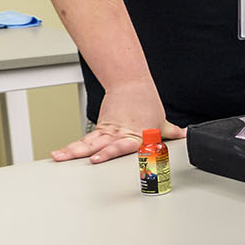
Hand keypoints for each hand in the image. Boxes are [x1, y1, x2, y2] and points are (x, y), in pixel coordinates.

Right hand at [52, 83, 183, 163]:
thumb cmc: (146, 103)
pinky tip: (59, 154)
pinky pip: (84, 140)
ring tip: (60, 157)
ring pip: (90, 143)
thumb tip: (185, 135)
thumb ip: (172, 132)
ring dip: (74, 151)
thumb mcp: (161, 121)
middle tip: (90, 160)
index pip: (131, 147)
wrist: (131, 83)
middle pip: (108, 145)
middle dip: (100, 153)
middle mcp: (121, 134)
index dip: (125, 154)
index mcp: (138, 135)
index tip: (119, 159)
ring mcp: (108, 132)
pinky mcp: (99, 129)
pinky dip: (71, 147)